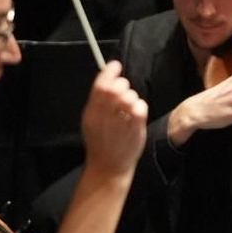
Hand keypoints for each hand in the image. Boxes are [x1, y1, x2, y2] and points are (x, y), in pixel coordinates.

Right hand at [80, 61, 147, 177]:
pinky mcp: (135, 129)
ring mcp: (120, 123)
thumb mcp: (91, 121)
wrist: (109, 166)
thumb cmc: (101, 142)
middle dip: (122, 84)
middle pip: (115, 88)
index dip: (109, 72)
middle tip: (124, 90)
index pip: (100, 85)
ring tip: (129, 108)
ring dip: (132, 97)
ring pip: (130, 96)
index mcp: (92, 113)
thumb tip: (108, 78)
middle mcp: (105, 116)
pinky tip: (136, 115)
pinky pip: (140, 107)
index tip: (116, 66)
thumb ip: (98, 101)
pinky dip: (140, 106)